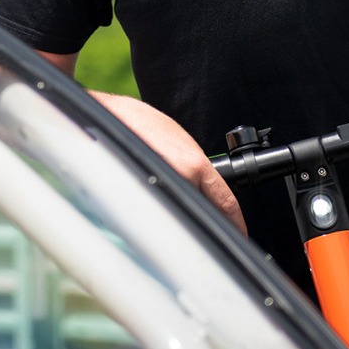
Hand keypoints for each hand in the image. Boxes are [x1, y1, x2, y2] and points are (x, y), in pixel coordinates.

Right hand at [93, 93, 246, 233]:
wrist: (108, 118)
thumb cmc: (139, 123)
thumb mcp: (179, 141)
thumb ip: (195, 165)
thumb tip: (203, 187)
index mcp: (193, 165)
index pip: (225, 201)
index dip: (235, 221)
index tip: (239, 231)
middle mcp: (180, 179)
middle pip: (204, 212)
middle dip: (207, 221)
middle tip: (209, 227)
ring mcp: (159, 190)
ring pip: (182, 215)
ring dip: (183, 217)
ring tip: (177, 211)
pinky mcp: (139, 197)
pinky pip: (159, 212)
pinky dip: (162, 213)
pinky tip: (157, 207)